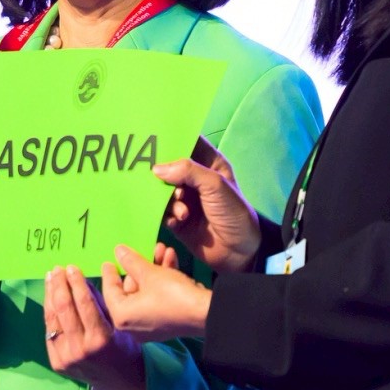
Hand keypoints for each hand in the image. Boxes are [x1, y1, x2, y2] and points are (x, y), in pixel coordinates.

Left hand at [43, 265, 146, 389]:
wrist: (120, 380)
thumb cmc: (125, 347)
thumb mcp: (118, 323)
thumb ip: (100, 302)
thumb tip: (82, 279)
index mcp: (100, 338)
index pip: (84, 303)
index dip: (76, 282)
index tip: (72, 267)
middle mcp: (81, 348)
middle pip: (64, 308)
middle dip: (59, 285)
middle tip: (57, 269)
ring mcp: (66, 357)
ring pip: (52, 319)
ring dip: (50, 296)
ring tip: (51, 279)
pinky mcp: (57, 363)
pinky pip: (49, 333)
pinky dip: (49, 314)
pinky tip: (50, 299)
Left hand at [101, 244, 211, 342]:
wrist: (205, 313)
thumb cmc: (172, 294)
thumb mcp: (150, 273)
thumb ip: (131, 261)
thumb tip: (118, 251)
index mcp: (122, 317)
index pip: (110, 291)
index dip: (110, 273)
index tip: (107, 261)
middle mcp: (133, 325)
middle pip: (131, 290)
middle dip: (140, 266)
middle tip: (143, 249)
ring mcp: (150, 326)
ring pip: (147, 291)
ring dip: (155, 268)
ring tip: (162, 248)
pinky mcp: (166, 322)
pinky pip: (158, 299)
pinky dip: (163, 280)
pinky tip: (172, 258)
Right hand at [155, 146, 261, 273]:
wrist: (238, 252)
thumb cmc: (233, 212)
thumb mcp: (215, 185)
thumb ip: (188, 171)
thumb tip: (156, 169)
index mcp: (208, 163)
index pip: (187, 142)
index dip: (171, 138)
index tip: (151, 137)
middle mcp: (193, 178)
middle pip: (168, 167)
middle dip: (162, 173)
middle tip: (156, 178)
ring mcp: (184, 198)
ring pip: (162, 190)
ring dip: (168, 199)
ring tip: (182, 210)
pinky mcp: (176, 218)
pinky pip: (161, 211)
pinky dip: (166, 214)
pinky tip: (179, 220)